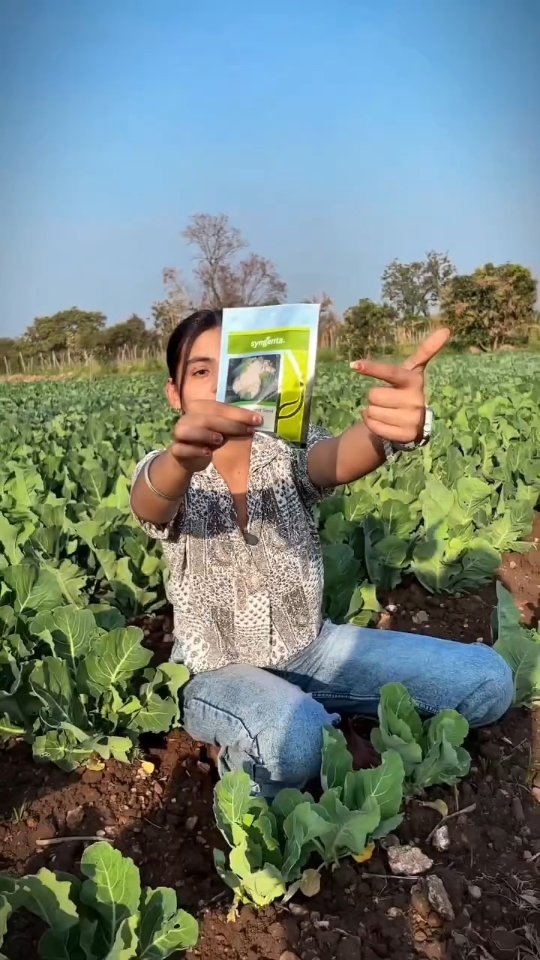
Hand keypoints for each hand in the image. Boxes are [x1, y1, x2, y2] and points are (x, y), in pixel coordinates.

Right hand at [169, 400, 262, 472]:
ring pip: (187, 431)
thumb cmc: (208, 438)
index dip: (238, 413)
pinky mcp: (176, 450)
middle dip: (229, 424)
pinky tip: (208, 453)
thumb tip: (257, 420)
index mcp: (198, 407)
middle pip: (206, 418)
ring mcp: (179, 434)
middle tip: (248, 430)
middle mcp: (186, 418)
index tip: (258, 420)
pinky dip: (194, 450)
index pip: (219, 407)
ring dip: (205, 434)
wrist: (187, 458)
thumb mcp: (222, 429)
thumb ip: (234, 423)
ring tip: (220, 439)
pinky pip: (181, 449)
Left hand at [350, 327, 450, 443]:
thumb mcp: (414, 372)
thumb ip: (426, 351)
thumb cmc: (408, 391)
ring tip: (386, 411)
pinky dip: (372, 423)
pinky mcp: (404, 435)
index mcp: (414, 381)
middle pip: (374, 395)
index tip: (354, 364)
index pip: (390, 373)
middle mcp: (415, 401)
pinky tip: (384, 422)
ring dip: (372, 411)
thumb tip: (447, 329)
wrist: (414, 423)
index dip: (372, 368)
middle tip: (387, 399)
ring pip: (371, 411)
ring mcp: (411, 419)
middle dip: (374, 397)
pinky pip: (373, 425)